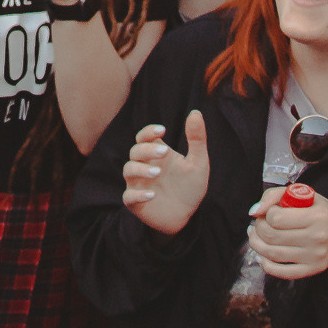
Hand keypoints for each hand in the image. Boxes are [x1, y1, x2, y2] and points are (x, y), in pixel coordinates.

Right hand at [121, 110, 211, 235]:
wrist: (186, 216)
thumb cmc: (190, 187)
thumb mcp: (198, 163)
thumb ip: (197, 139)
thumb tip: (196, 112)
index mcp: (157, 154)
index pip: (144, 136)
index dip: (149, 131)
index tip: (163, 130)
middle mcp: (144, 166)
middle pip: (135, 151)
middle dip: (147, 149)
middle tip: (164, 152)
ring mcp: (138, 184)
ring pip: (129, 170)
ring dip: (141, 169)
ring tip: (157, 173)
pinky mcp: (136, 203)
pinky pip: (128, 197)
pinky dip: (137, 195)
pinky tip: (152, 195)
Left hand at [246, 184, 327, 278]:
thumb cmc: (317, 210)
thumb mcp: (301, 193)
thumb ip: (274, 195)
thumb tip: (254, 211)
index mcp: (317, 216)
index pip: (276, 218)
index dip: (267, 213)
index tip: (270, 212)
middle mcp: (318, 238)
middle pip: (272, 236)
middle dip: (258, 228)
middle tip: (258, 223)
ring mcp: (315, 256)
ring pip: (273, 254)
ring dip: (256, 244)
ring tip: (254, 235)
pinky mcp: (312, 270)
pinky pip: (282, 272)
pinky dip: (266, 265)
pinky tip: (262, 256)